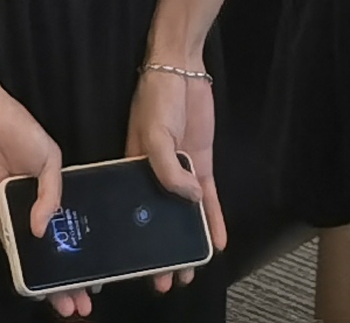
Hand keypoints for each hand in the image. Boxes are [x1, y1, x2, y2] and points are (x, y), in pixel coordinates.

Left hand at [0, 79, 77, 313]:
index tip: (97, 279)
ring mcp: (17, 214)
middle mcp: (38, 207)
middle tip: (81, 302)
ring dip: (46, 279)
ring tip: (62, 302)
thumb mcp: (49, 158)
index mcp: (56, 192)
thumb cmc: (20, 131)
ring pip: (34, 255)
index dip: (85, 255)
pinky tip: (32, 284)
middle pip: (56, 250)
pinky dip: (19, 264)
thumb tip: (42, 231)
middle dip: (69, 278)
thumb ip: (52, 195)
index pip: (74, 230)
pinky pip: (9, 244)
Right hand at [129, 60, 225, 288]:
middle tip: (166, 280)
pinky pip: (208, 199)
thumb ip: (168, 169)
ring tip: (188, 272)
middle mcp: (154, 175)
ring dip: (188, 242)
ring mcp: (180, 171)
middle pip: (158, 219)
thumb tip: (190, 201)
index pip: (132, 212)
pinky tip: (218, 241)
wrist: (182, 68)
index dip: (134, 239)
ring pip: (184, 215)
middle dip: (161, 251)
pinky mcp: (200, 165)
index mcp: (132, 168)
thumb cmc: (156, 97)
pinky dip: (214, 220)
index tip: (137, 266)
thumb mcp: (154, 133)